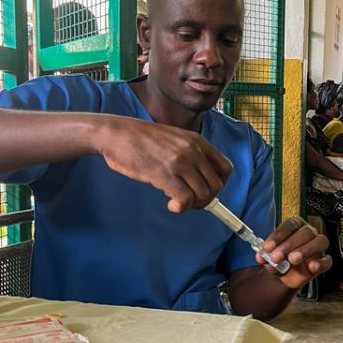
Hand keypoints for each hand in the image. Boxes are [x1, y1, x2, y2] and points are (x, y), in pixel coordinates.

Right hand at [96, 117, 231, 212]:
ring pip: (204, 194)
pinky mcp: (165, 174)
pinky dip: (181, 208)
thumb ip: (189, 156)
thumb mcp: (173, 139)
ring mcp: (180, 162)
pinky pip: (186, 199)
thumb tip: (199, 183)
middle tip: (189, 200)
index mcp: (197, 141)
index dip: (219, 184)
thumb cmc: (140, 140)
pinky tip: (172, 205)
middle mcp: (192, 150)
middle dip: (206, 199)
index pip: (226, 168)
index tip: (204, 190)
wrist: (116, 133)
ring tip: (176, 200)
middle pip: (217, 185)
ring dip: (192, 204)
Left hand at [260, 217, 331, 289]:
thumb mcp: (269, 258)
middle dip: (289, 245)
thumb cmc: (280, 261)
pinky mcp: (324, 260)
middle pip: (304, 232)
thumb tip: (260, 256)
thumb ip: (265, 256)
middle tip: (277, 257)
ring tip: (292, 260)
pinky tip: (311, 267)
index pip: (290, 225)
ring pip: (319, 241)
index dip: (278, 235)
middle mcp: (308, 233)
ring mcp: (318, 246)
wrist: (286, 276)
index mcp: (295, 227)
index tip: (268, 247)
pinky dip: (321, 263)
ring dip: (305, 250)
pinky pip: (327, 260)